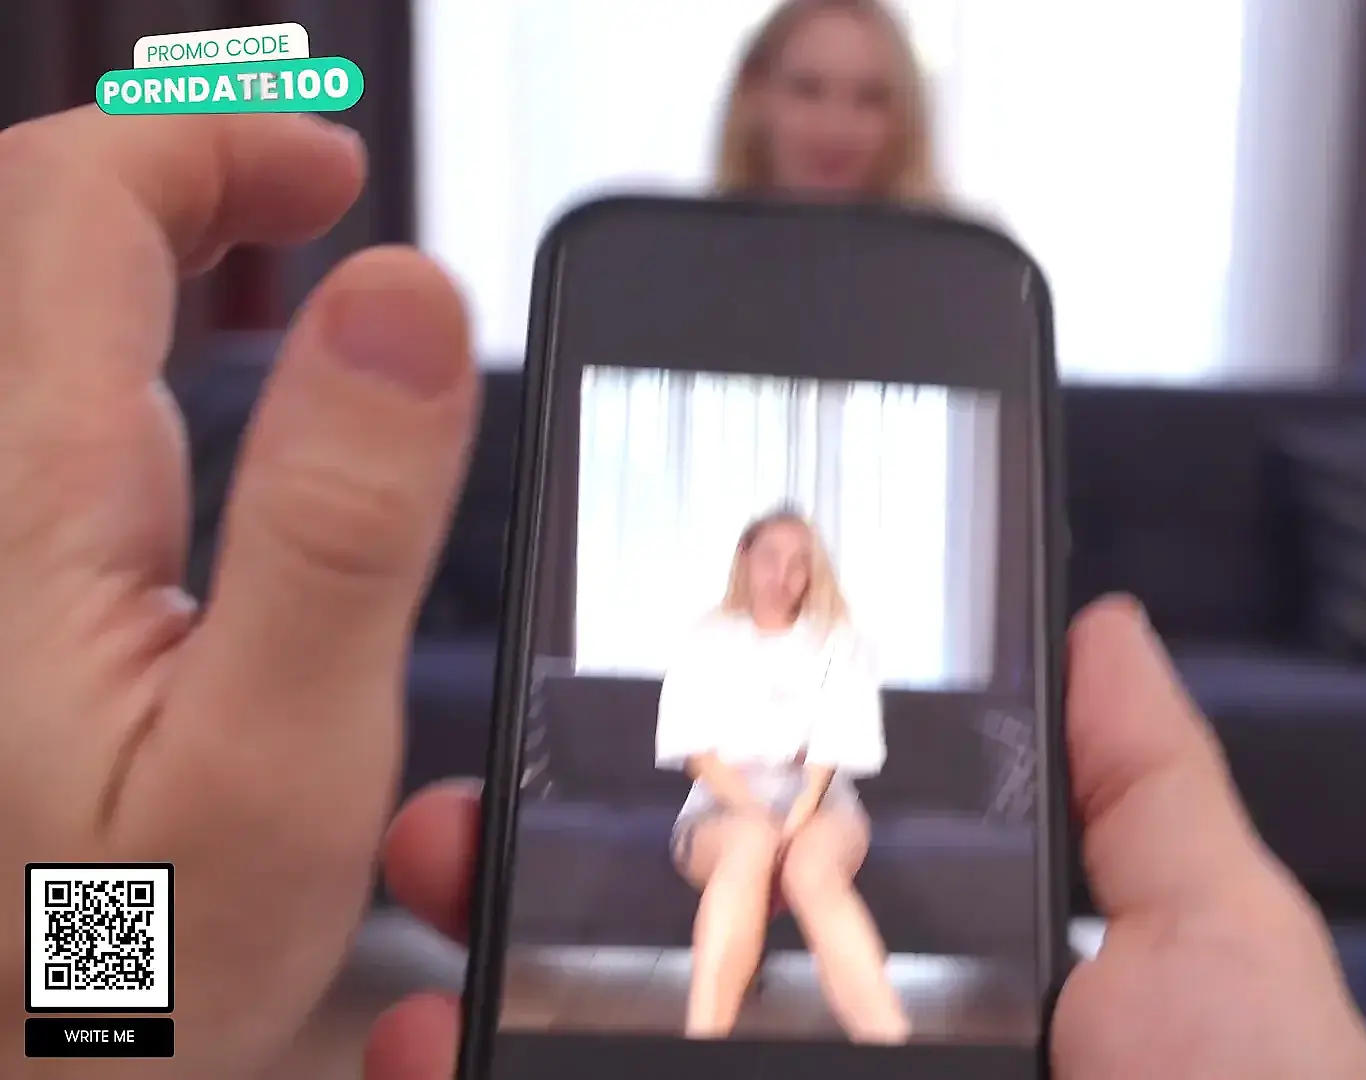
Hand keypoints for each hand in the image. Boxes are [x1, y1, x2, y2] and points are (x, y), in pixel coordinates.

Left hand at [0, 109, 477, 1077]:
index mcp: (20, 506)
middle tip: (307, 211)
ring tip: (262, 278)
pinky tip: (184, 429)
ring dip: (135, 264)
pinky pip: (22, 422)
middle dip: (168, 183)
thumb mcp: (272, 765)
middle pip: (17, 237)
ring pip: (10, 325)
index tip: (342, 176)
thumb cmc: (100, 979)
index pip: (74, 203)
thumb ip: (341, 523)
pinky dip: (108, 361)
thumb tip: (403, 297)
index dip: (215, 144)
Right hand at [370, 598, 1365, 1078]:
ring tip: (419, 954)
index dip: (675, 812)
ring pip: (571, 1064)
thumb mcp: (1214, 946)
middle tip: (457, 825)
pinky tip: (418, 1062)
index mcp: (933, 1003)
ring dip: (470, 1008)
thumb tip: (1097, 625)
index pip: (775, 888)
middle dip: (529, 892)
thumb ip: (1143, 790)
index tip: (586, 736)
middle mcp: (827, 1068)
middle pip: (645, 976)